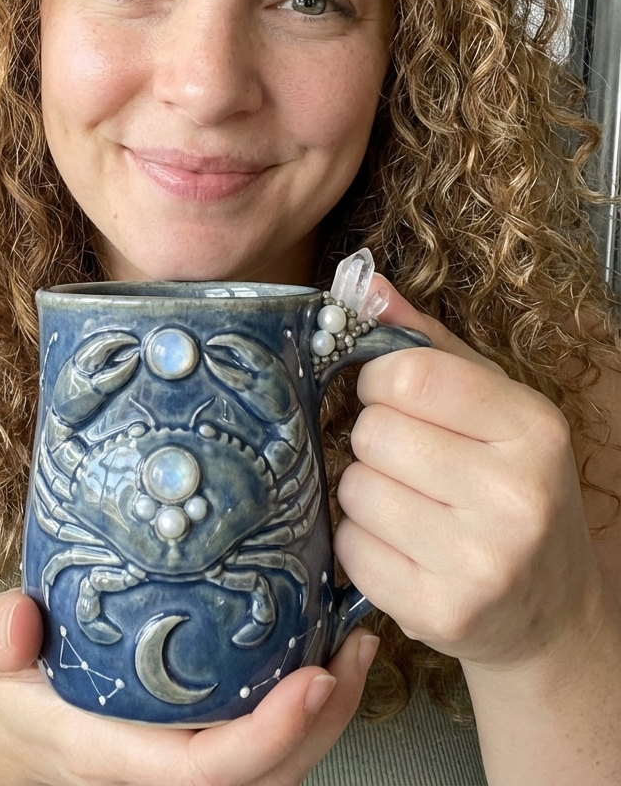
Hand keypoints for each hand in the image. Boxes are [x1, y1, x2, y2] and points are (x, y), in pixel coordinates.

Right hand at [0, 590, 379, 785]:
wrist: (14, 736)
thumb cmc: (14, 690)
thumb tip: (17, 617)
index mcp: (120, 757)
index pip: (208, 772)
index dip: (269, 736)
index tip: (312, 680)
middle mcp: (165, 775)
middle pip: (267, 777)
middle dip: (324, 720)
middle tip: (355, 645)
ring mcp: (190, 767)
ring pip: (279, 770)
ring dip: (330, 715)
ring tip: (356, 643)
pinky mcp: (205, 748)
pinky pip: (271, 750)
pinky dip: (311, 712)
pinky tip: (326, 653)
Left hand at [334, 276, 604, 669]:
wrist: (550, 610)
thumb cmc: (511, 486)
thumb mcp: (492, 406)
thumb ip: (428, 343)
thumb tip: (363, 285)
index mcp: (532, 428)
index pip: (411, 375)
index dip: (380, 380)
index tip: (392, 395)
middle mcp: (514, 497)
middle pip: (375, 433)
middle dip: (374, 438)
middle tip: (406, 459)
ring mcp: (478, 563)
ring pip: (354, 489)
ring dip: (363, 490)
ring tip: (407, 503)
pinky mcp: (438, 612)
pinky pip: (349, 547)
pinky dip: (359, 540)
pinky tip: (399, 545)